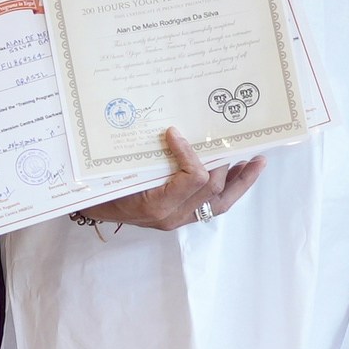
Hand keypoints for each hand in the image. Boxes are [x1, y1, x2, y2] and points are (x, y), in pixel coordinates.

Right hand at [98, 130, 264, 233]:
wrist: (91, 209)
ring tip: (256, 162)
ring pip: (221, 203)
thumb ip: (147, 155)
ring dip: (240, 181)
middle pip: (212, 186)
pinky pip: (213, 207)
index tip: (174, 132)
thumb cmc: (101, 188)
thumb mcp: (119, 170)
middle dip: (224, 161)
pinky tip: (238, 174)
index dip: (190, 151)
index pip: (193, 176)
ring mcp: (179, 219)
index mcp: (157, 204)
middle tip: (232, 139)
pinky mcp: (181, 218)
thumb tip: (169, 129)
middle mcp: (173, 216)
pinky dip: (229, 190)